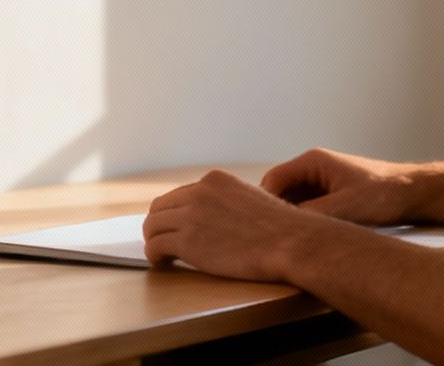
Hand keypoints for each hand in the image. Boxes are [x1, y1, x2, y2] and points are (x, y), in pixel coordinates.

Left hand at [142, 169, 335, 280]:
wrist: (290, 242)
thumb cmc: (280, 228)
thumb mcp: (250, 199)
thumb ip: (227, 203)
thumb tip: (215, 219)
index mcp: (214, 180)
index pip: (180, 195)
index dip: (174, 214)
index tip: (175, 227)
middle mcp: (199, 192)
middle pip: (160, 207)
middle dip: (159, 225)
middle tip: (163, 242)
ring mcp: (192, 215)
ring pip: (152, 226)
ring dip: (154, 241)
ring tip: (162, 255)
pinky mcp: (188, 241)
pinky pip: (156, 246)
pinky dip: (154, 256)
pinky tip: (162, 263)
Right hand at [259, 147, 415, 225]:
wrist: (414, 193)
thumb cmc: (381, 195)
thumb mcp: (343, 208)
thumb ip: (309, 216)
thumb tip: (282, 230)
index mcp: (312, 162)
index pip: (272, 181)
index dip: (263, 204)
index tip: (261, 229)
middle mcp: (314, 168)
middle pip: (280, 191)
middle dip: (275, 214)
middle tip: (270, 239)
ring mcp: (322, 182)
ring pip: (293, 202)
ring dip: (291, 219)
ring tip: (288, 242)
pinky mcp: (332, 195)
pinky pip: (308, 208)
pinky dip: (305, 221)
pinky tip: (307, 239)